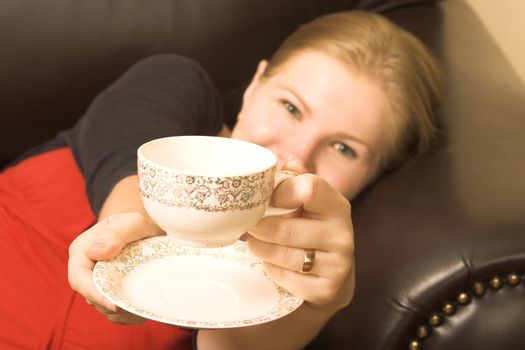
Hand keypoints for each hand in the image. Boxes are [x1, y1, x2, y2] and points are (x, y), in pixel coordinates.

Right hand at [68, 211, 160, 323]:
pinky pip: (112, 308)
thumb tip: (95, 253)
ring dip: (119, 313)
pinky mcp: (107, 289)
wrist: (144, 229)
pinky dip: (125, 314)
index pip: (78, 278)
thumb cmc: (137, 223)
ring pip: (101, 306)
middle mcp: (85, 268)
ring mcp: (95, 280)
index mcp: (82, 250)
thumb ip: (116, 234)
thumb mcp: (132, 222)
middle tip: (135, 311)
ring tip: (141, 312)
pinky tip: (140, 312)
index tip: (115, 305)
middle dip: (110, 306)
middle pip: (90, 296)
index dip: (94, 294)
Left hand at [245, 170, 354, 311]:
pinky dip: (272, 270)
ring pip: (283, 255)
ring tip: (255, 243)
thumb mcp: (311, 204)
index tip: (267, 200)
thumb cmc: (313, 230)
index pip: (309, 188)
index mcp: (337, 205)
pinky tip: (272, 263)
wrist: (333, 277)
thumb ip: (298, 181)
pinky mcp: (327, 289)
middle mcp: (343, 234)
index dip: (280, 193)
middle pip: (286, 228)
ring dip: (261, 249)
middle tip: (249, 227)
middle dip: (259, 228)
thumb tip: (289, 160)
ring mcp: (338, 264)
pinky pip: (286, 278)